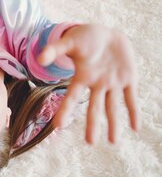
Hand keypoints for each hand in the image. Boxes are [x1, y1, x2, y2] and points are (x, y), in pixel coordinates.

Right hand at [39, 24, 139, 143]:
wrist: (106, 33)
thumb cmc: (84, 37)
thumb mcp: (69, 42)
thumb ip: (54, 49)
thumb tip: (40, 59)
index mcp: (81, 77)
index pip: (71, 97)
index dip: (65, 111)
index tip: (58, 126)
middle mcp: (96, 84)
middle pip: (94, 108)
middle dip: (92, 125)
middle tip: (90, 143)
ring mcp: (112, 82)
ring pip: (112, 107)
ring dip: (113, 124)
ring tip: (112, 141)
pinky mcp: (128, 78)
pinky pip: (130, 98)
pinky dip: (133, 112)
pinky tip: (135, 127)